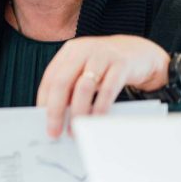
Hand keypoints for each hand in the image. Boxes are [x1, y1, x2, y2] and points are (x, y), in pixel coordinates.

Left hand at [37, 35, 168, 137]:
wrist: (139, 51)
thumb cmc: (106, 65)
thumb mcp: (85, 69)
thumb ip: (71, 85)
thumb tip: (56, 114)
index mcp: (70, 51)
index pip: (50, 77)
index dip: (44, 100)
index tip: (41, 120)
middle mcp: (83, 51)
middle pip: (62, 82)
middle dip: (55, 110)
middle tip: (54, 131)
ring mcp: (102, 56)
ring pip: (83, 88)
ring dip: (77, 112)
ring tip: (75, 130)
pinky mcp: (121, 64)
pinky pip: (108, 90)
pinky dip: (100, 108)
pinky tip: (96, 120)